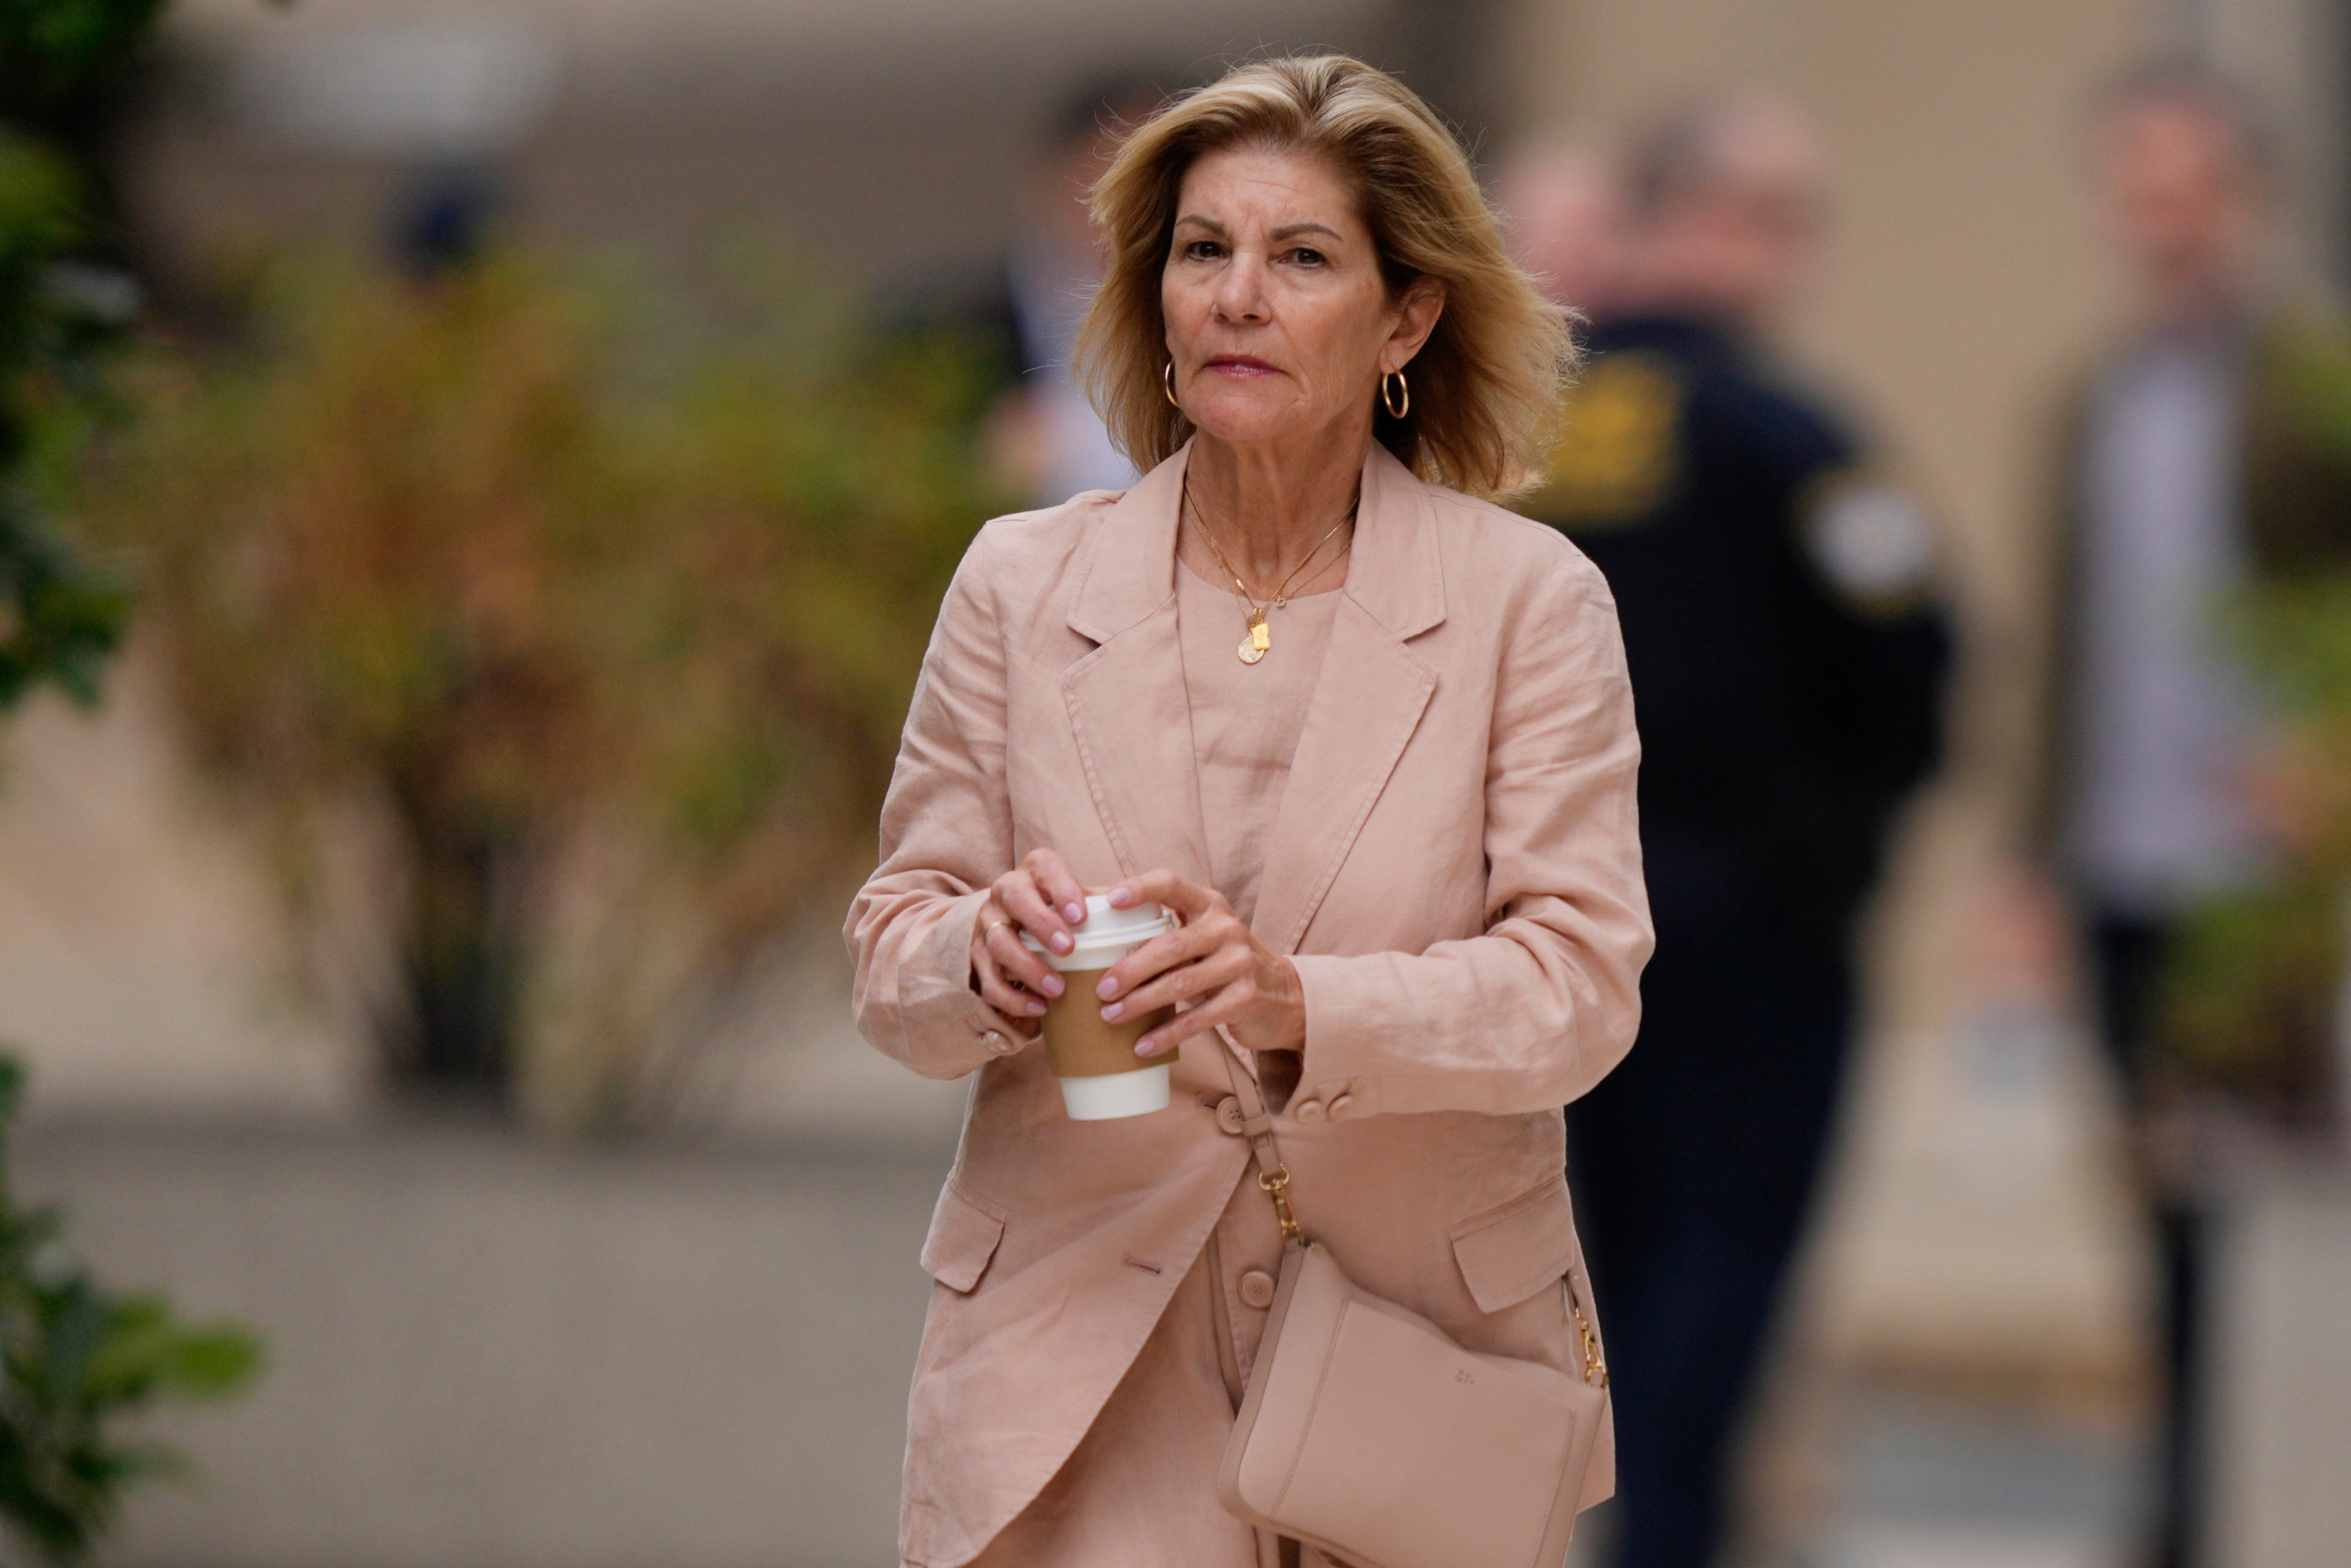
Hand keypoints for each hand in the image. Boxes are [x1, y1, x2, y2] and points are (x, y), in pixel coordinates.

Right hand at [969, 848, 1090, 1026]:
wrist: (1008, 921)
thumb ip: (1102, 903)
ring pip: (999, 942)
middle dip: (1041, 924)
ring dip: (1029, 967)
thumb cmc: (1058, 910)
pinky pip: (989, 979)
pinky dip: (1013, 997)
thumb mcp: (1076, 899)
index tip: (1080, 916)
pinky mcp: (977, 956)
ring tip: (1058, 989)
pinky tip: (1039, 1008)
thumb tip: (1144, 915)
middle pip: (1015, 899)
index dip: (1062, 890)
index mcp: (1035, 871)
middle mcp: (1006, 891)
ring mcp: (988, 923)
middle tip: (1068, 949)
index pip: (1046, 869)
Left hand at [1094, 870, 1304, 1057]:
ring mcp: (1240, 963)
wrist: (1280, 994)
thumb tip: (1090, 905)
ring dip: (1141, 1003)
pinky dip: (1166, 1034)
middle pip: (1170, 945)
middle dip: (1130, 969)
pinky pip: (1197, 1018)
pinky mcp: (1245, 999)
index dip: (1141, 889)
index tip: (1111, 901)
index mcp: (1208, 904)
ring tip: (1111, 1016)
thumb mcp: (1197, 933)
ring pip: (1181, 983)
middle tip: (1100, 989)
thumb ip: (1157, 923)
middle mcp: (1226, 928)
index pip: (1172, 884)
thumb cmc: (1219, 960)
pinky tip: (1142, 1046)